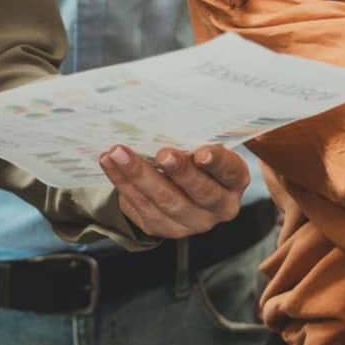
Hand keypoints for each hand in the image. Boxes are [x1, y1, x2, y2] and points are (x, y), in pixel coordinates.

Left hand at [101, 143, 249, 237]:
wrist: (180, 186)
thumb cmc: (195, 157)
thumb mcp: (206, 146)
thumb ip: (198, 137)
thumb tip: (176, 116)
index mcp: (234, 182)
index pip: (230, 172)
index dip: (217, 162)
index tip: (202, 152)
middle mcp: (217, 208)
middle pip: (198, 192)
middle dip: (178, 172)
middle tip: (162, 154)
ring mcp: (189, 222)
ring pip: (164, 201)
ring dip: (138, 175)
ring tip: (119, 153)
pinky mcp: (162, 228)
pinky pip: (140, 207)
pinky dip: (122, 183)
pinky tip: (110, 164)